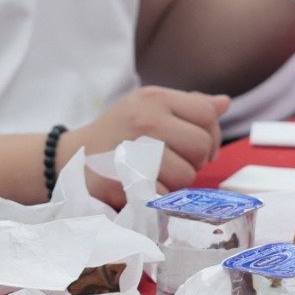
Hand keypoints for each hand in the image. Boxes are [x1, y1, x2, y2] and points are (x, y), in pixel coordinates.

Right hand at [65, 86, 231, 195]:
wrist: (69, 157)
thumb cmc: (116, 133)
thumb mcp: (147, 107)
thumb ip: (187, 106)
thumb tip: (224, 103)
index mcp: (155, 98)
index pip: (207, 114)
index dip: (212, 135)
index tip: (199, 149)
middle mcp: (146, 119)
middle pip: (201, 146)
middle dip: (195, 161)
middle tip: (176, 164)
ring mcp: (135, 149)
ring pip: (187, 174)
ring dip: (178, 182)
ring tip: (158, 176)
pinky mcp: (126, 178)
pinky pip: (166, 193)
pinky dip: (159, 196)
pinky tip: (145, 187)